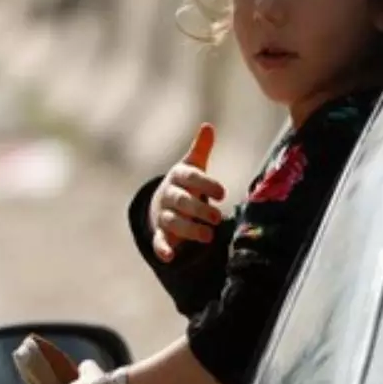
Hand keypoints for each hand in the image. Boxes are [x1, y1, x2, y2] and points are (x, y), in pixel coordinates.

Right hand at [149, 123, 225, 261]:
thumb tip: (208, 126)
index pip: (191, 178)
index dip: (206, 184)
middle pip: (181, 202)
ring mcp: (163, 214)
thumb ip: (201, 148)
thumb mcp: (192, 165)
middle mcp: (169, 195)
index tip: (223, 192)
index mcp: (178, 176)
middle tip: (218, 217)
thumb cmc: (185, 182)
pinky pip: (159, 240)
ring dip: (189, 230)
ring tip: (209, 236)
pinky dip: (162, 249)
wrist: (162, 201)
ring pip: (173, 222)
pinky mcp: (161, 232)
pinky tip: (170, 257)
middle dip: (198, 209)